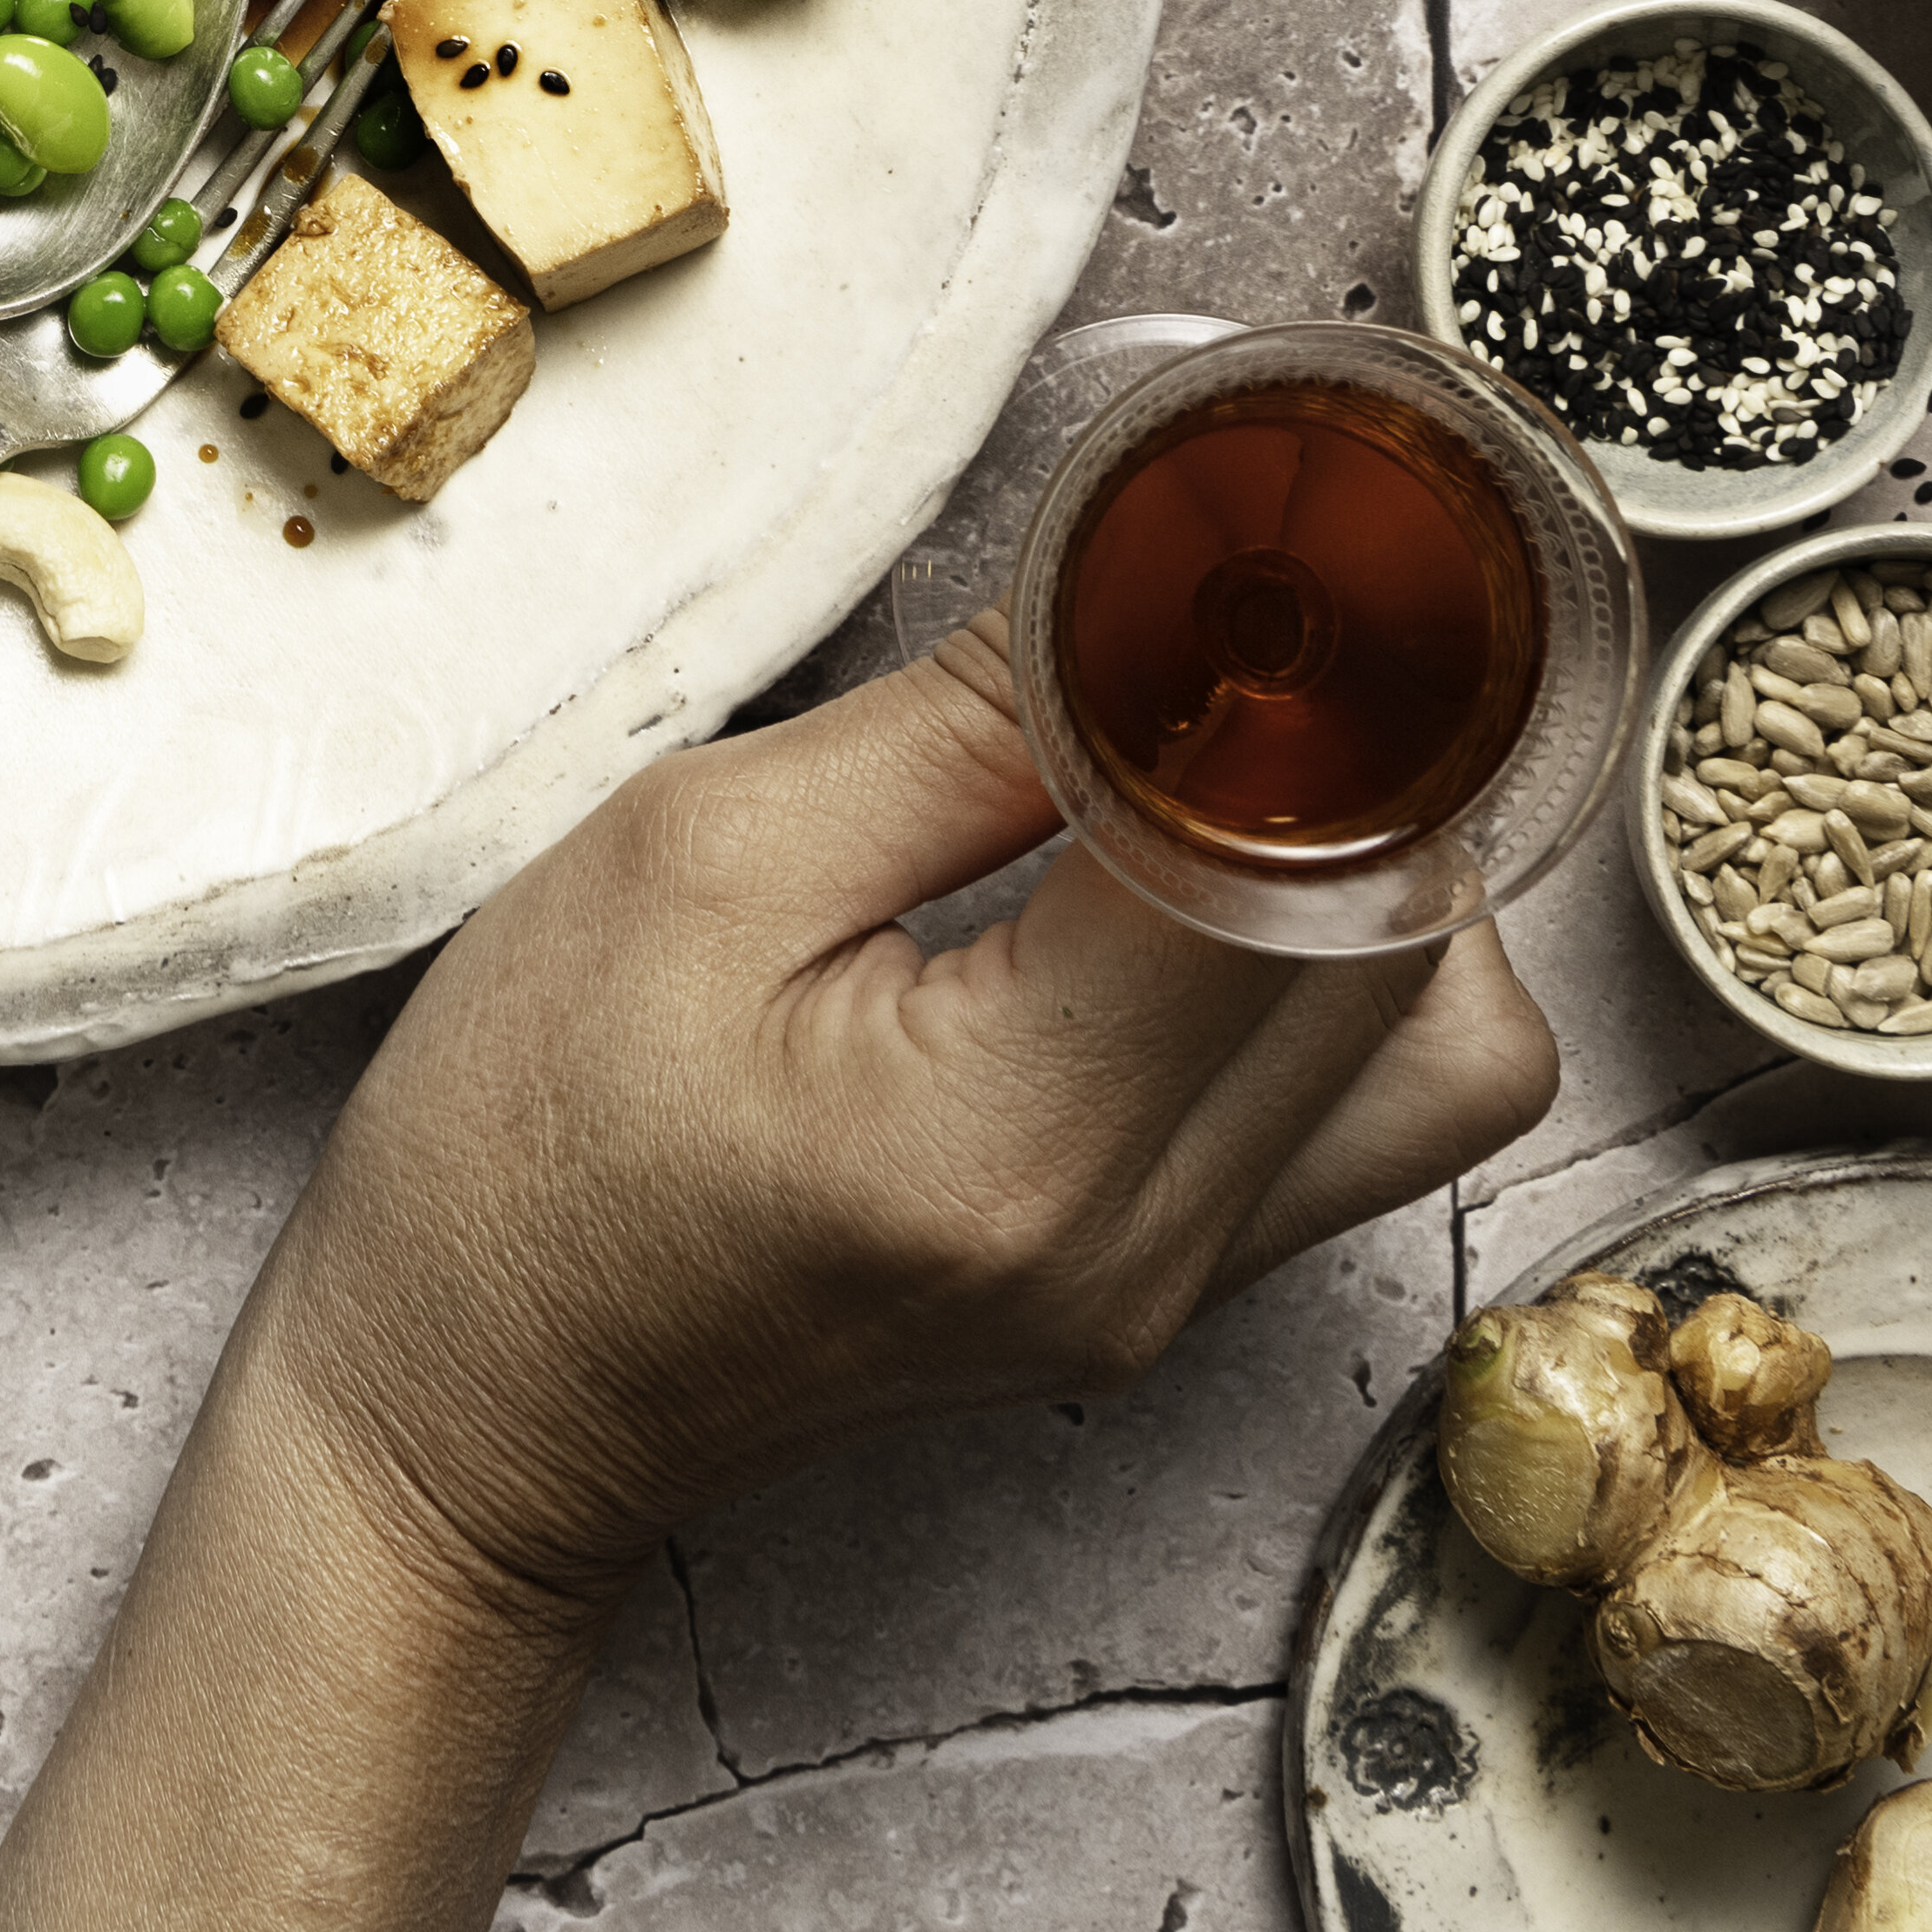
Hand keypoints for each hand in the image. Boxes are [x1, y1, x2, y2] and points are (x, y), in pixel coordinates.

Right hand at [245, 605, 1559, 1594]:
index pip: (1290, 856)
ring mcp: (1180, 1287)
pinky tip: (1201, 875)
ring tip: (1214, 763)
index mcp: (1018, 1137)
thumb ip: (965, 720)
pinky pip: (1371, 1106)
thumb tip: (1153, 580)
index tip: (1253, 529)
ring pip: (1450, 1039)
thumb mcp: (699, 856)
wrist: (481, 1402)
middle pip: (1417, 947)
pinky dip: (1335, 964)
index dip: (1297, 668)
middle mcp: (1148, 1241)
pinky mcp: (1177, 1288)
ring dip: (1379, 867)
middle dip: (1356, 746)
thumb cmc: (529, 1145)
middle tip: (1228, 613)